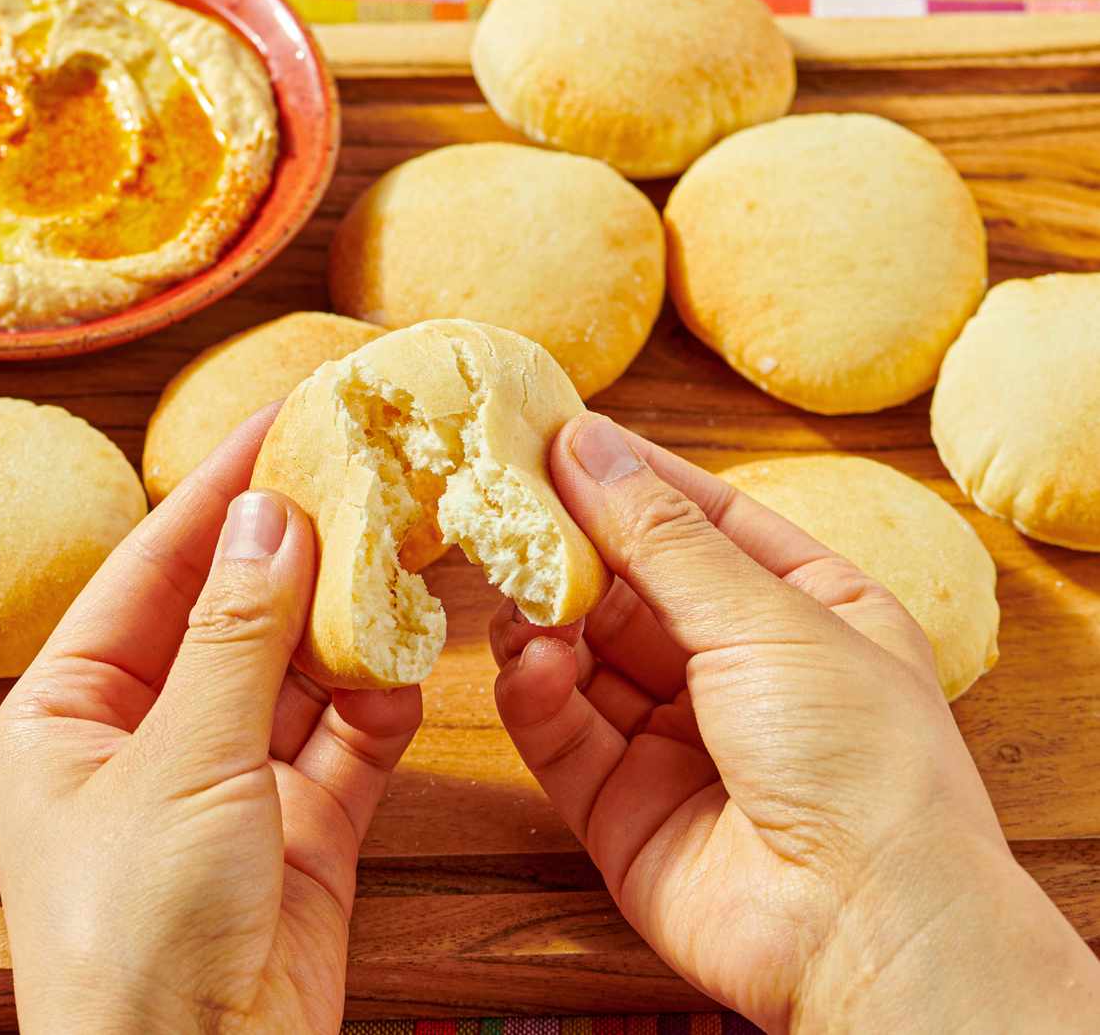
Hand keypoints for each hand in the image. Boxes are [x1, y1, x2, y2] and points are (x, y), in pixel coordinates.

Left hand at [0, 407, 421, 1034]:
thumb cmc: (131, 937)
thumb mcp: (180, 763)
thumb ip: (234, 634)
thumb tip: (271, 513)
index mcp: (67, 713)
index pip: (151, 566)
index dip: (218, 488)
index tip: (285, 415)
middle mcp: (140, 741)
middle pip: (230, 614)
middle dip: (297, 551)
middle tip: (368, 470)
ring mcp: (222, 789)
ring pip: (294, 676)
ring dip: (345, 626)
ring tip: (403, 555)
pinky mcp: (294, 838)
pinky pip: (340, 749)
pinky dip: (372, 711)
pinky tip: (401, 674)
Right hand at [490, 413, 1099, 1032]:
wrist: (865, 930)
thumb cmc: (860, 761)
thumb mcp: (767, 619)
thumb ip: (662, 538)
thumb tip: (587, 446)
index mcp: (805, 609)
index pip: (702, 520)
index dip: (630, 477)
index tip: (555, 434)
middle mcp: (738, 669)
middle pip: (630, 586)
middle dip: (570, 549)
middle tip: (500, 504)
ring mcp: (676, 739)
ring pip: (582, 656)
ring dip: (544, 622)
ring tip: (517, 594)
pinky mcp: (621, 803)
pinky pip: (560, 730)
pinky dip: (534, 695)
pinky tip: (530, 667)